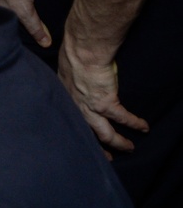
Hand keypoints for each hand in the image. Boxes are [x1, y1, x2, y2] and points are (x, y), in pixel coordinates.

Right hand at [0, 0, 50, 46]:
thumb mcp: (25, 13)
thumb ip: (35, 28)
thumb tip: (46, 44)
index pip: (3, 31)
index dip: (13, 37)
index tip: (25, 42)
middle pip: (5, 20)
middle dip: (16, 25)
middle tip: (29, 31)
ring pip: (7, 9)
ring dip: (17, 13)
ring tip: (27, 18)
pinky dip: (17, 2)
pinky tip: (23, 1)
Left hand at [58, 39, 148, 155]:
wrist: (82, 50)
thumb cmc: (73, 53)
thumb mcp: (65, 71)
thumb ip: (70, 81)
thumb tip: (74, 80)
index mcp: (65, 98)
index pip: (72, 122)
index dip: (80, 133)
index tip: (85, 140)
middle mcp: (75, 107)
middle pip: (87, 134)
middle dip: (99, 148)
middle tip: (108, 157)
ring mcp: (90, 107)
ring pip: (106, 134)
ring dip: (119, 143)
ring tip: (129, 147)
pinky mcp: (106, 103)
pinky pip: (124, 118)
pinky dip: (136, 123)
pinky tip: (143, 126)